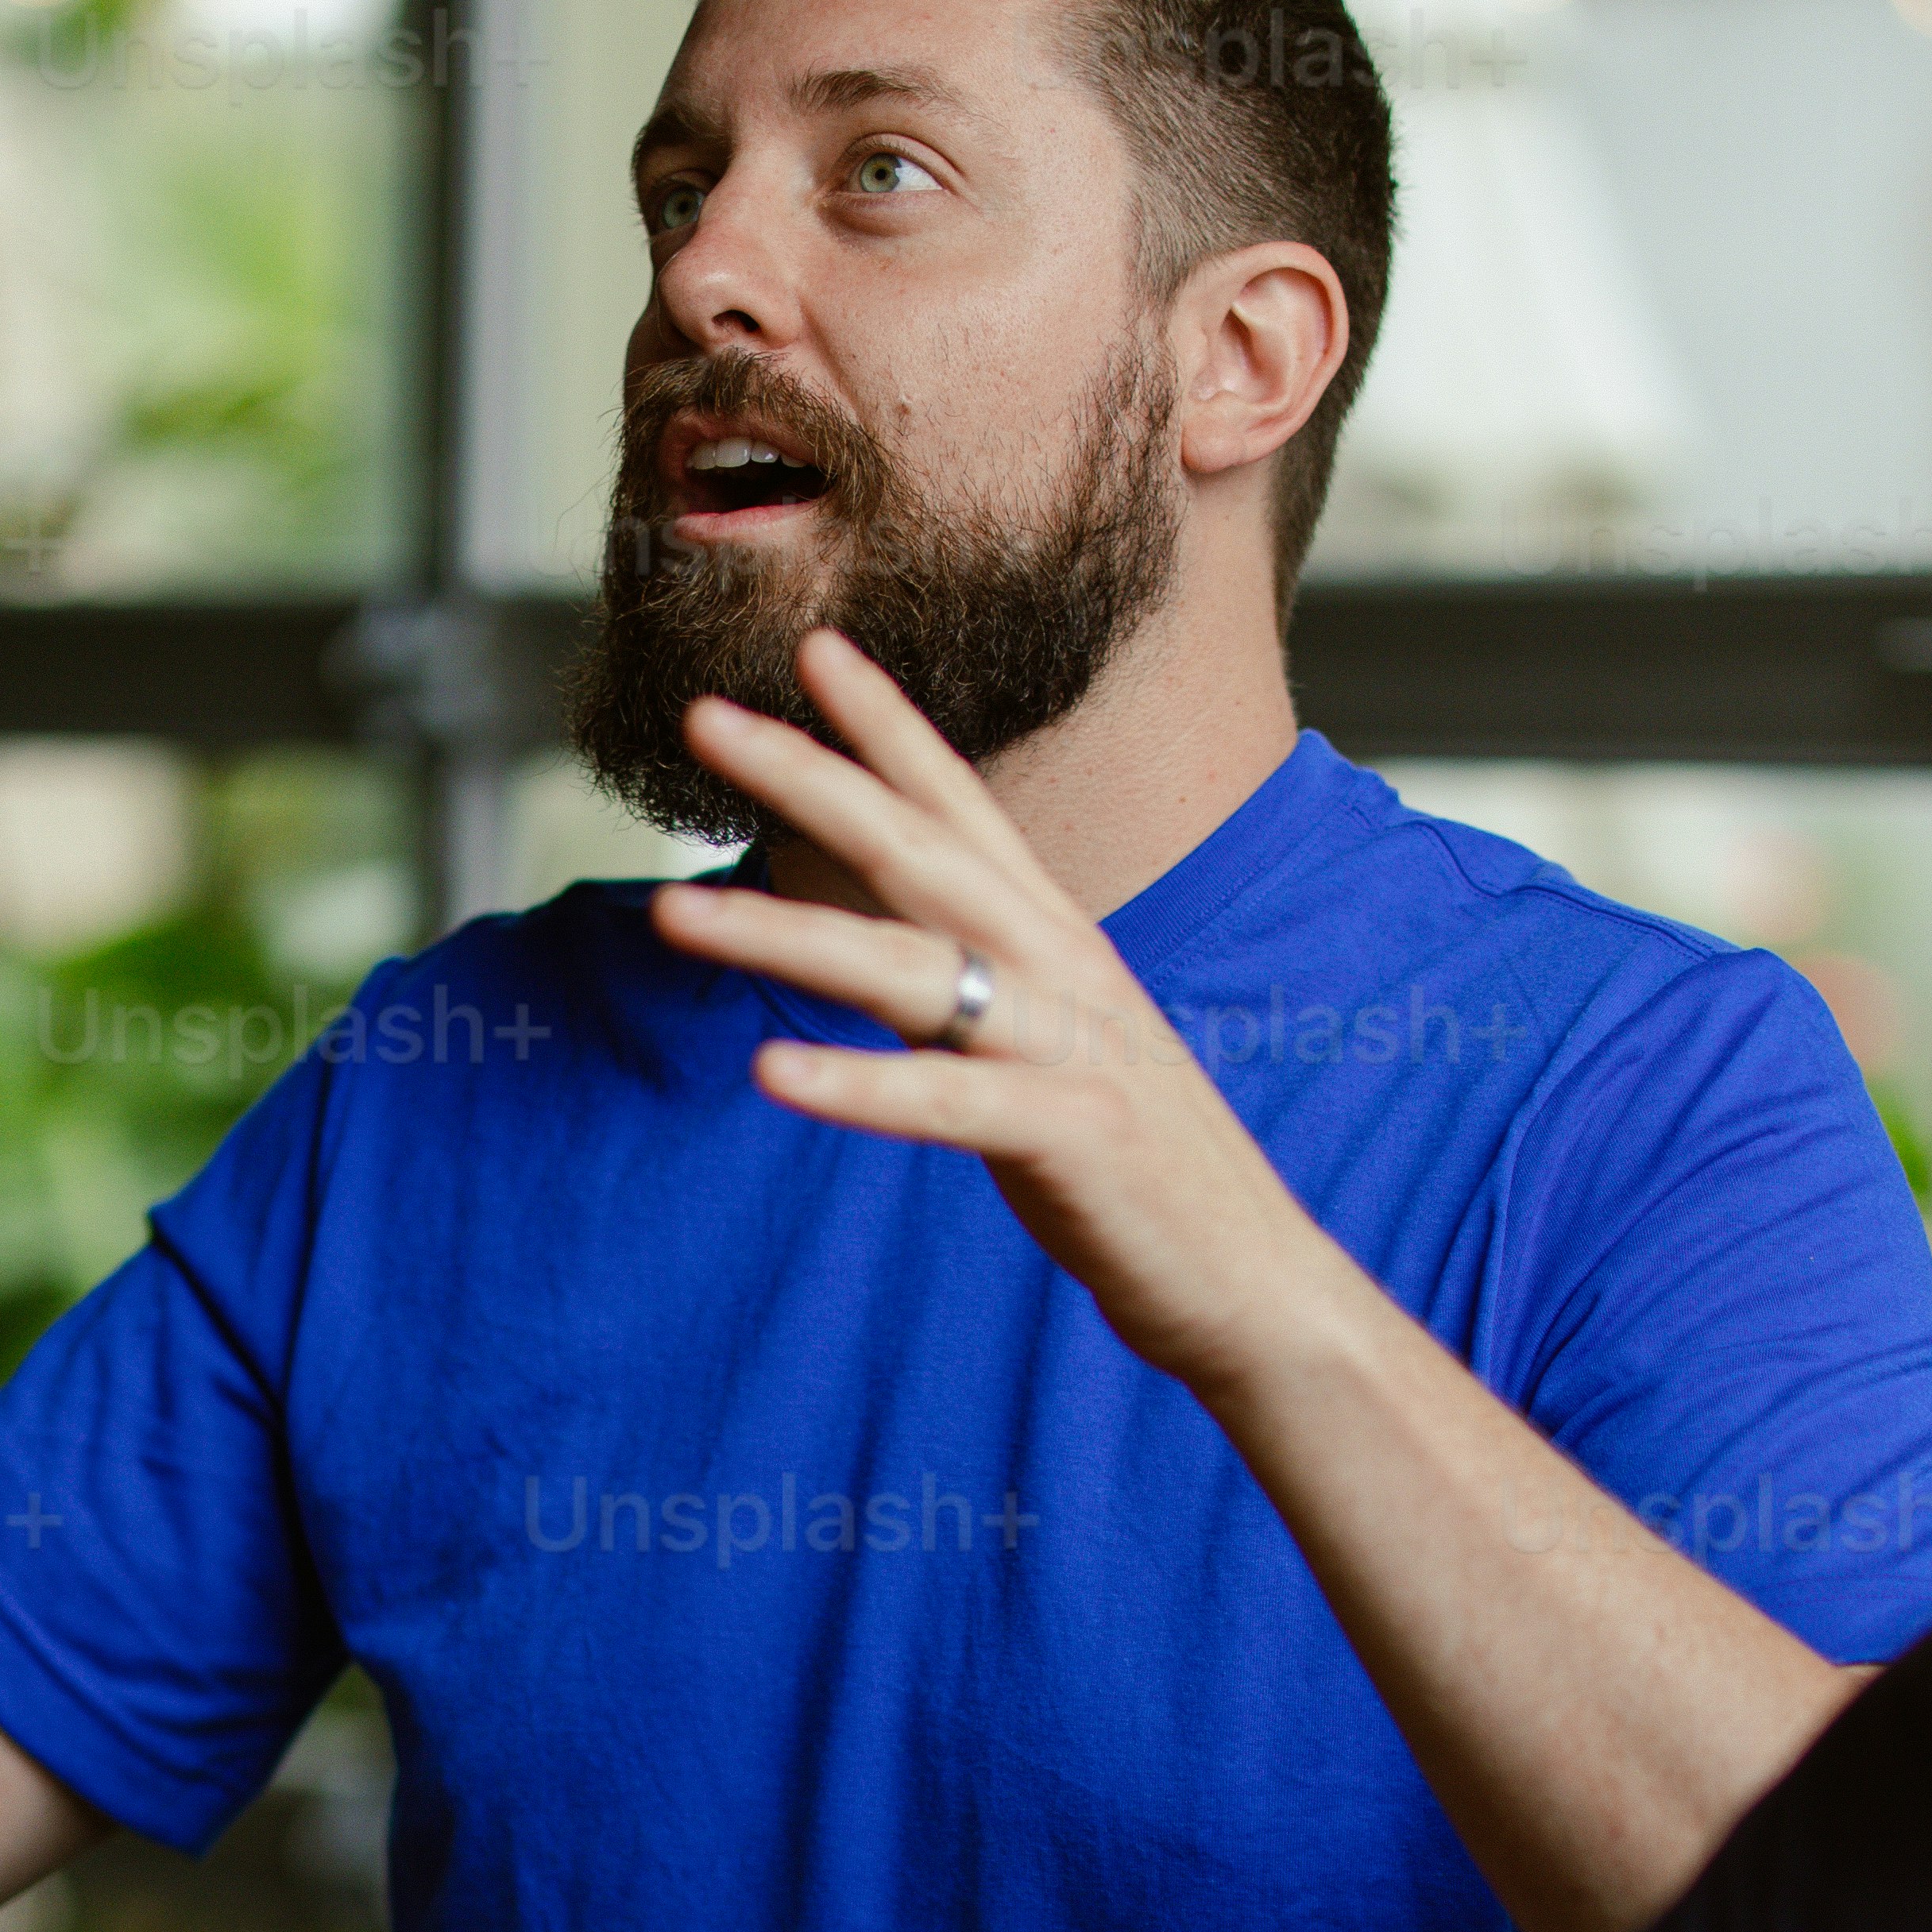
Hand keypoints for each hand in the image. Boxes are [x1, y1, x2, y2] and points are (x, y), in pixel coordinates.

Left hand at [647, 623, 1336, 1400]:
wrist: (1259, 1282)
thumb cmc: (1144, 1177)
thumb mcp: (1050, 1059)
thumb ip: (975, 1002)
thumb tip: (891, 968)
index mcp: (1060, 945)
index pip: (964, 811)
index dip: (890, 726)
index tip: (814, 649)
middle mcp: (1066, 972)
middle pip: (918, 852)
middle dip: (810, 777)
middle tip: (704, 717)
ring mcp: (1072, 1048)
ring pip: (911, 967)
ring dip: (785, 933)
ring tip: (673, 913)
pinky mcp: (1077, 1137)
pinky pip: (949, 1103)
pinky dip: (860, 1086)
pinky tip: (773, 1070)